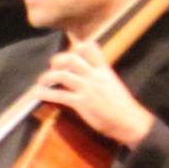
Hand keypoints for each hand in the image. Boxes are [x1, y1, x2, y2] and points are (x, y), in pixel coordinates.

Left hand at [37, 36, 153, 147]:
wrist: (130, 121)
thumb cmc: (122, 105)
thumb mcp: (112, 84)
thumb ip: (99, 76)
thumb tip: (86, 72)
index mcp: (104, 70)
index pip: (91, 49)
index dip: (78, 46)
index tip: (71, 50)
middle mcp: (94, 76)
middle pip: (72, 58)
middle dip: (58, 60)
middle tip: (53, 66)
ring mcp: (87, 89)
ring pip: (61, 75)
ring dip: (47, 77)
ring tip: (42, 81)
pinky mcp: (80, 103)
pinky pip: (58, 95)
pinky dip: (45, 94)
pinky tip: (38, 94)